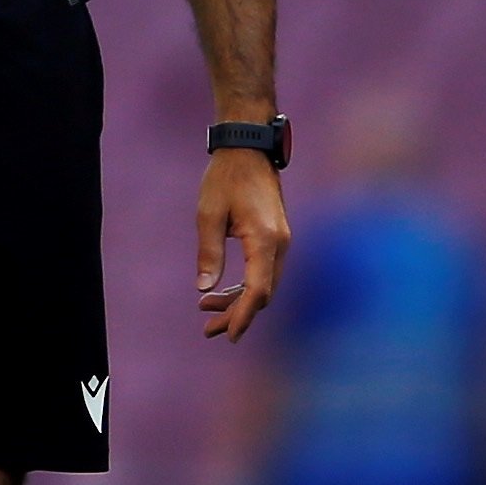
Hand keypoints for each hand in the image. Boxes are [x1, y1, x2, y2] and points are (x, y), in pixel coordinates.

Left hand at [196, 145, 290, 341]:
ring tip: (206, 311)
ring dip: (238, 301)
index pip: (258, 289)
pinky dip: (244, 285)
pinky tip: (221, 291)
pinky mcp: (276, 238)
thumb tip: (204, 288)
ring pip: (263, 284)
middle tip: (207, 330)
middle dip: (236, 314)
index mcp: (264, 239)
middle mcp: (280, 244)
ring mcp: (281, 241)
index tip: (230, 335)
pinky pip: (263, 271)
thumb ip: (208, 253)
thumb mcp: (208, 215)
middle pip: (263, 293)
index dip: (244, 315)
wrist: (248, 149)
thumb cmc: (226, 178)